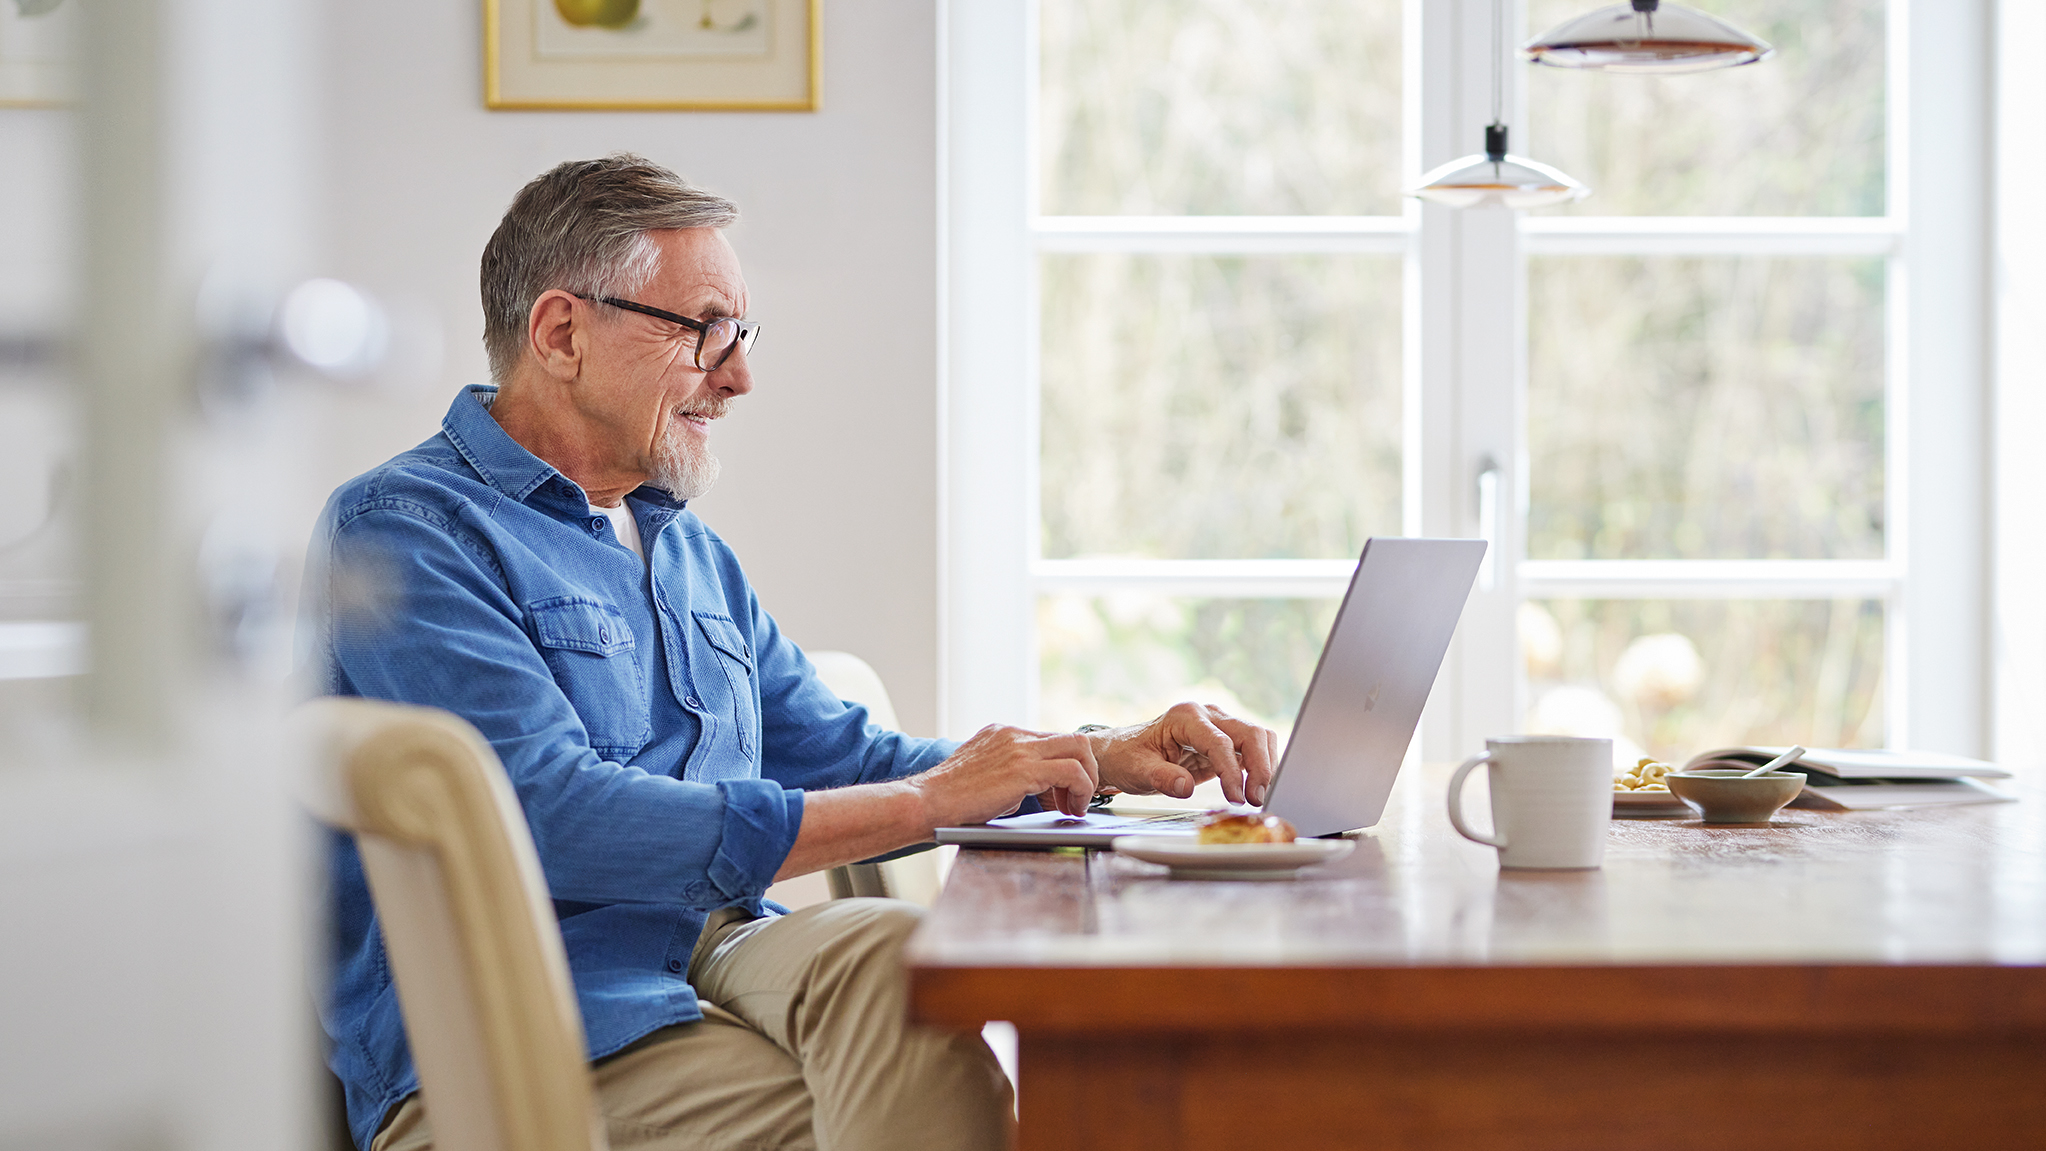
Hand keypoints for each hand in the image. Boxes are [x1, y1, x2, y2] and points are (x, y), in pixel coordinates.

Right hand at [909, 724, 1102, 826]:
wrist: (928, 802)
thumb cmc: (948, 798)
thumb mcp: (980, 774)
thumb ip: (1004, 773)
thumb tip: (1024, 790)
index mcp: (1002, 733)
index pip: (1050, 740)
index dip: (1065, 765)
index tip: (1065, 790)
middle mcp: (1013, 735)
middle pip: (1072, 738)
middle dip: (1085, 768)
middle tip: (1079, 797)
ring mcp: (1020, 748)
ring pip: (1079, 748)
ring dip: (1087, 779)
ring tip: (1077, 806)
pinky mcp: (1024, 769)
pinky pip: (1072, 771)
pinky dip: (1081, 790)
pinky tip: (1071, 809)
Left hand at [1089, 703, 1279, 806]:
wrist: (1123, 752)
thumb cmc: (1129, 757)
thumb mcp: (1137, 771)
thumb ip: (1162, 777)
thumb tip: (1186, 787)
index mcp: (1185, 716)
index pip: (1220, 742)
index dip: (1232, 772)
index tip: (1237, 798)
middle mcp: (1207, 715)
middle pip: (1251, 733)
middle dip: (1260, 766)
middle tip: (1256, 799)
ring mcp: (1219, 726)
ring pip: (1259, 738)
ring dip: (1265, 767)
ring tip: (1258, 797)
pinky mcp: (1225, 741)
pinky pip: (1253, 750)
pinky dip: (1260, 768)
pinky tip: (1255, 789)